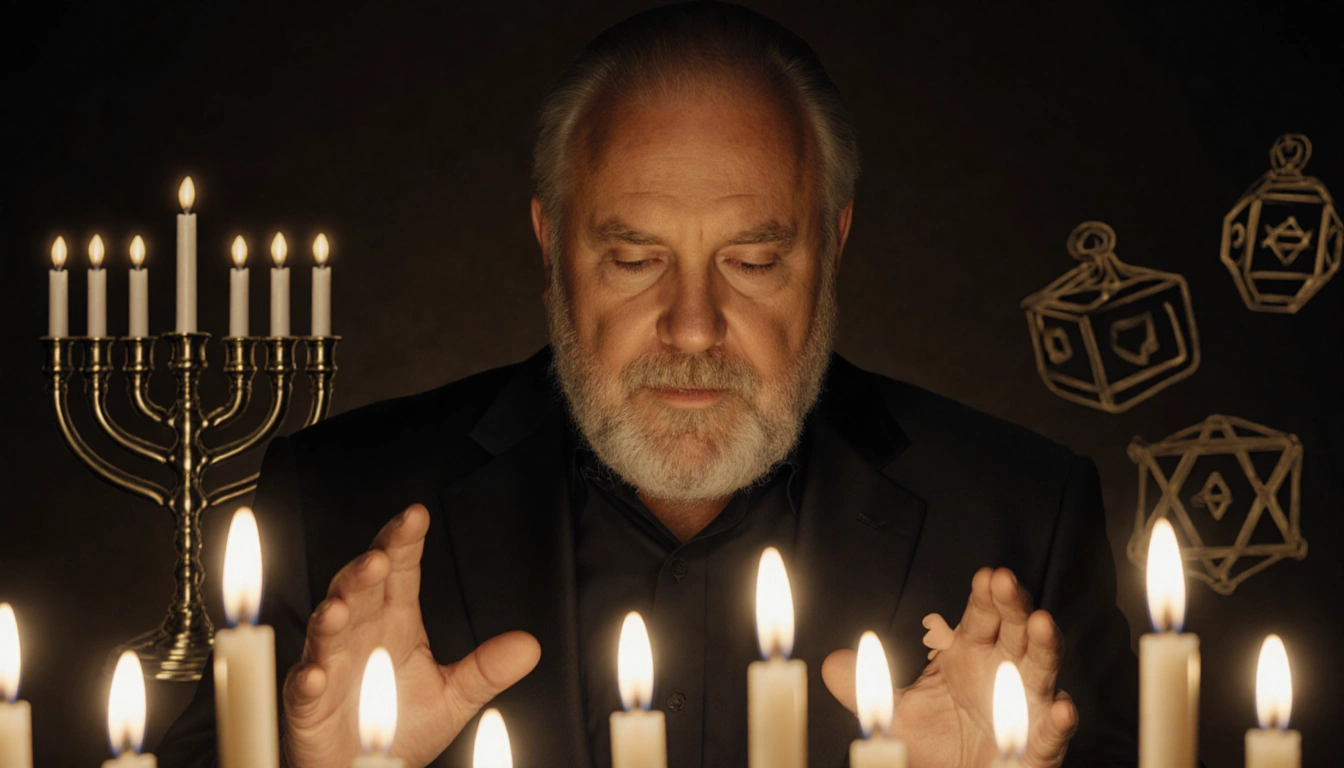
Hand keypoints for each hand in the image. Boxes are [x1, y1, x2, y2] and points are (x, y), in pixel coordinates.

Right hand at [281, 504, 540, 767]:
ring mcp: (330, 665)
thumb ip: (486, 670)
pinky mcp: (309, 703)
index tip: (416, 516)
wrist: (365, 767)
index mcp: (396, 622)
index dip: (405, 543)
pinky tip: (315, 674)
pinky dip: (307, 679)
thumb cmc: (400, 725)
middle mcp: (361, 634)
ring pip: (327, 631)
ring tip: (341, 608)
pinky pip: (303, 687)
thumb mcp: (453, 696)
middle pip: (360, 591)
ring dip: (332, 617)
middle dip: (365, 573)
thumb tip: (530, 646)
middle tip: (380, 558)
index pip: (401, 573)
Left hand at [822, 568, 1076, 767]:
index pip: (981, 616)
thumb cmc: (933, 742)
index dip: (986, 596)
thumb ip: (864, 689)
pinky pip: (1051, 734)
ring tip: (1041, 623)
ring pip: (1040, 671)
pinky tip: (1063, 707)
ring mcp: (1026, 707)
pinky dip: (1059, 721)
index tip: (986, 575)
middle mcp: (1002, 672)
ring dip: (1044, 647)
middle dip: (1013, 605)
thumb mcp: (893, 714)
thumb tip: (830, 663)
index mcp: (970, 654)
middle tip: (1006, 581)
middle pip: (1013, 631)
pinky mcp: (1038, 747)